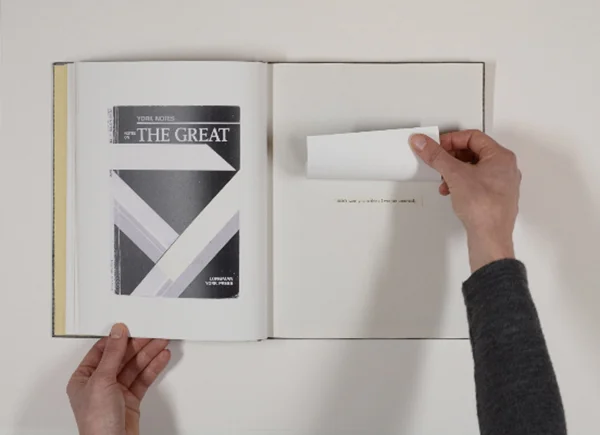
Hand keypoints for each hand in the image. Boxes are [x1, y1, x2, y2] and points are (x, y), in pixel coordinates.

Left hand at [67, 323, 170, 434]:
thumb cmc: (96, 423)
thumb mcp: (101, 381)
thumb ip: (112, 354)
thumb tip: (117, 332)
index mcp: (84, 378)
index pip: (102, 351)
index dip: (117, 338)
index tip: (131, 327)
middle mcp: (99, 384)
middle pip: (122, 357)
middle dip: (139, 344)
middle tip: (152, 333)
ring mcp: (116, 392)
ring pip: (135, 366)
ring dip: (149, 353)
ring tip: (161, 342)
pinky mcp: (131, 400)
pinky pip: (143, 378)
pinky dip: (153, 367)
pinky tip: (161, 358)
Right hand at [409, 130, 520, 271]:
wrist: (490, 237)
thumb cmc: (485, 208)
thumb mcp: (454, 175)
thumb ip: (436, 156)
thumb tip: (423, 143)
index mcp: (501, 157)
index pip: (473, 137)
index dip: (451, 139)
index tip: (436, 145)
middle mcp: (505, 169)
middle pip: (473, 152)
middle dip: (451, 157)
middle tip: (438, 160)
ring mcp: (501, 184)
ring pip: (473, 169)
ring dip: (454, 172)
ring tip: (444, 179)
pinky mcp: (494, 198)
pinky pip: (475, 183)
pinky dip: (461, 184)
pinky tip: (451, 191)